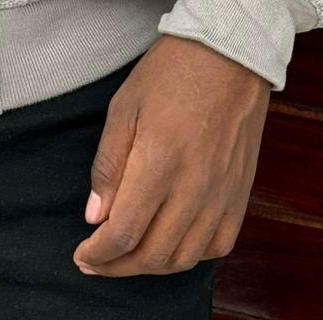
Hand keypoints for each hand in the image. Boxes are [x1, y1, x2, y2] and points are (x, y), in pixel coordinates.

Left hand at [73, 33, 270, 276]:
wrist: (230, 54)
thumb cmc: (170, 73)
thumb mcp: (124, 107)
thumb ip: (108, 165)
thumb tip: (95, 217)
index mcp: (159, 164)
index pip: (124, 233)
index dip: (98, 253)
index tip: (81, 255)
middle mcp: (194, 188)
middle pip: (153, 255)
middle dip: (118, 267)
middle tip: (96, 262)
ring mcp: (222, 195)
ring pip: (185, 258)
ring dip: (152, 267)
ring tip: (127, 258)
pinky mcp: (241, 194)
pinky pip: (218, 245)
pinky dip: (191, 256)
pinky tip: (171, 245)